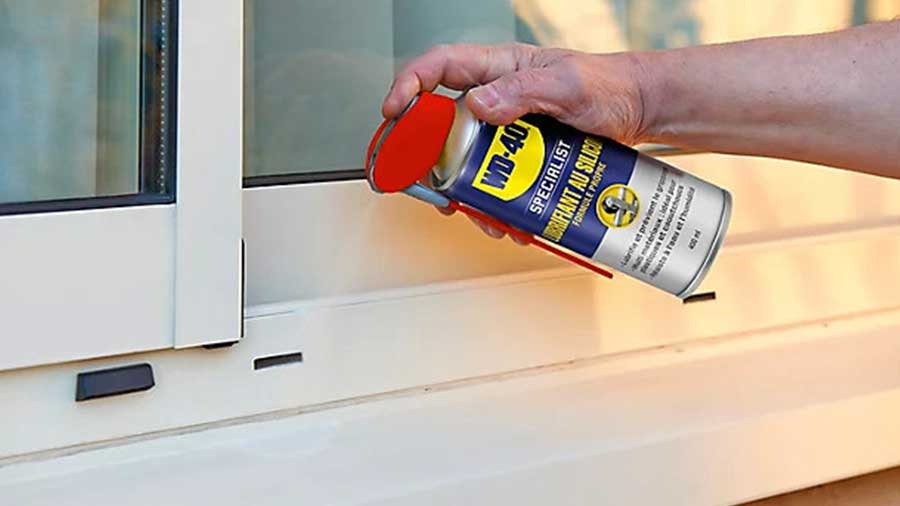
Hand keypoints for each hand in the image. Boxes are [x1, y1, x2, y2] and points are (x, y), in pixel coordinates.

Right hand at [382, 43, 650, 241]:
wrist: (639, 112)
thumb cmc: (608, 85)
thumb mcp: (566, 84)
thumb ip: (521, 91)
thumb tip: (478, 104)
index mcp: (499, 69)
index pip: (439, 67)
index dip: (409, 86)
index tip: (394, 112)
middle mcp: (496, 99)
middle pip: (443, 124)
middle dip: (431, 157)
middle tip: (428, 182)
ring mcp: (507, 131)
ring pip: (468, 162)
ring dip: (468, 191)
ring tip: (479, 213)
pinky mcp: (521, 158)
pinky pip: (496, 183)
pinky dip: (496, 205)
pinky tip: (508, 219)